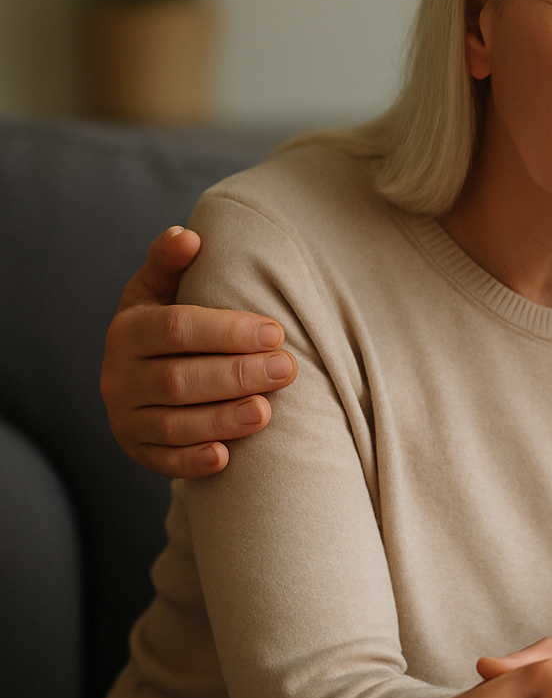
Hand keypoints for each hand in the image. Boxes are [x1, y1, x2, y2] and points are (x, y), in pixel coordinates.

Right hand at [100, 225, 295, 477]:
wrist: (139, 372)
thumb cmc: (166, 323)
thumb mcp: (159, 289)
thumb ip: (170, 262)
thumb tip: (188, 235)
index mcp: (128, 330)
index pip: (178, 329)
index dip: (228, 332)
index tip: (276, 332)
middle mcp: (118, 376)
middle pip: (180, 379)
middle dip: (237, 375)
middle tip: (287, 369)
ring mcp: (125, 417)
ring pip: (174, 423)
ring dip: (222, 419)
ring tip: (266, 411)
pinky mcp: (137, 451)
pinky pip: (163, 461)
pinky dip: (192, 461)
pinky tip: (224, 457)